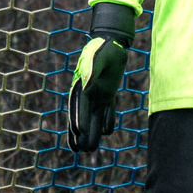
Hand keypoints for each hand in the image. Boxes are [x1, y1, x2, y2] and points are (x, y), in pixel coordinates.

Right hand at [67, 37, 127, 152]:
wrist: (113, 42)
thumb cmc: (105, 48)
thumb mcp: (99, 58)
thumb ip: (92, 71)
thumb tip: (85, 88)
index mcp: (82, 83)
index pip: (79, 105)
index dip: (79, 119)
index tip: (79, 133)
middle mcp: (87, 91)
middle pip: (83, 116)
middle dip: (81, 133)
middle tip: (79, 150)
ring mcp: (98, 93)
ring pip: (95, 116)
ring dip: (93, 132)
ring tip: (90, 150)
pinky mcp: (108, 92)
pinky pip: (108, 109)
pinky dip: (108, 120)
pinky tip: (108, 133)